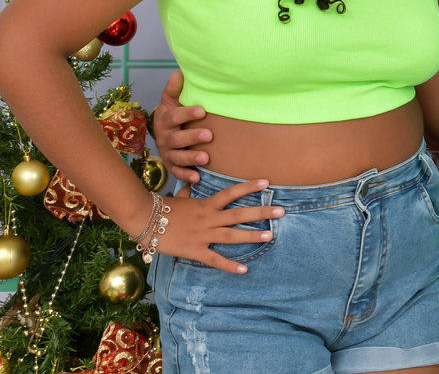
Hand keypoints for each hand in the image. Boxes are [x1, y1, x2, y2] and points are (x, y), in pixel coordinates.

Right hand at [151, 70, 211, 184]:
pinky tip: (197, 178)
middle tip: (208, 135)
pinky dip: (186, 176)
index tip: (202, 111)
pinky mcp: (172, 166)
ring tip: (206, 158)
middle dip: (191, 138)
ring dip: (191, 158)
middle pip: (176, 139)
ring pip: (177, 157)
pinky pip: (177, 172)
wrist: (165, 132)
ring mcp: (168, 153)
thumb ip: (174, 89)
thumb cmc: (173, 113)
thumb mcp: (171, 100)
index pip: (174, 116)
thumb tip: (179, 73)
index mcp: (165, 119)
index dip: (187, 114)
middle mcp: (165, 138)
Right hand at [153, 179, 284, 273]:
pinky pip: (215, 259)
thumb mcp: (178, 198)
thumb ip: (188, 193)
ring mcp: (203, 235)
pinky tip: (244, 270)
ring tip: (270, 235)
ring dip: (251, 236)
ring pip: (231, 235)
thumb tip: (190, 185)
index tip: (266, 182)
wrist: (144, 220)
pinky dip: (229, 266)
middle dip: (261, 212)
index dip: (249, 187)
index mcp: (206, 205)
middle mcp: (208, 218)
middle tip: (282, 210)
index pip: (231, 193)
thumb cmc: (161, 209)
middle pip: (239, 214)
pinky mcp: (195, 250)